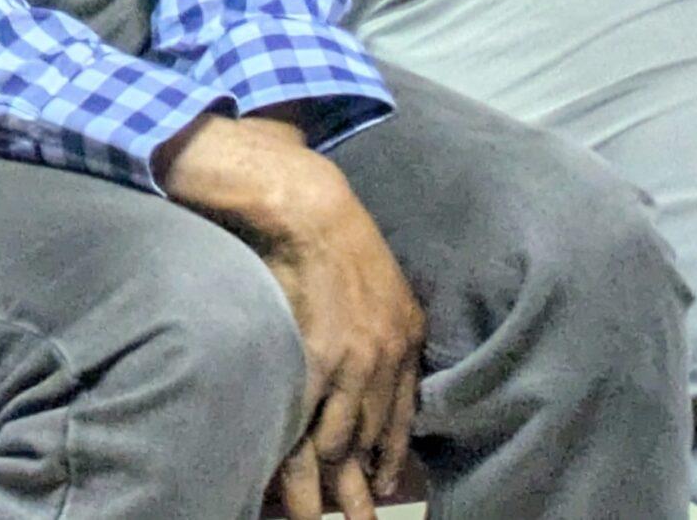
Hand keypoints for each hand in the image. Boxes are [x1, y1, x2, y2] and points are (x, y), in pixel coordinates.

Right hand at [164, 117, 425, 518]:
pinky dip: (297, 463)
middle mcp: (385, 360)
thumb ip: (390, 330)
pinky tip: (290, 487)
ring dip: (325, 488)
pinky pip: (305, 426)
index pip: (400, 417)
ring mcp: (349, 364)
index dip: (390, 458)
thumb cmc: (339, 237)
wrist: (309, 208)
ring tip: (311, 519)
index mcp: (406, 339)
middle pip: (370, 442)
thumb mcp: (386, 285)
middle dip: (361, 489)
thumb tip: (374, 361)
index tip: (384, 486)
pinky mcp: (312, 361)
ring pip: (337, 445)